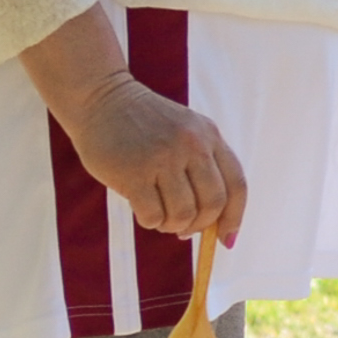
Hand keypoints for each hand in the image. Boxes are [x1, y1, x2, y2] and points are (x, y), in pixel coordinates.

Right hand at [18, 7, 247, 240]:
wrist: (100, 99)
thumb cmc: (144, 125)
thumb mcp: (185, 132)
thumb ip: (202, 167)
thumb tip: (211, 225)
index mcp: (209, 136)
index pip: (237, 186)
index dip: (234, 218)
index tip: (225, 239)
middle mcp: (191, 145)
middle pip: (213, 204)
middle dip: (200, 226)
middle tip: (183, 229)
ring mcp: (163, 158)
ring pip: (183, 215)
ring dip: (173, 226)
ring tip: (161, 217)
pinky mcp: (134, 173)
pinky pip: (153, 216)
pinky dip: (151, 222)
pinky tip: (142, 211)